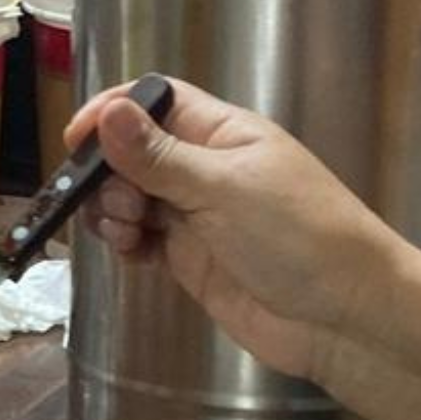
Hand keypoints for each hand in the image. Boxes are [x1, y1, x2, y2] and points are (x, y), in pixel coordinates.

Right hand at [67, 77, 410, 381]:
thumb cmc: (300, 237)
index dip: (112, 112)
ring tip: (127, 234)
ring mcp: (198, 217)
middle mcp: (206, 170)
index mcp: (222, 134)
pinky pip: (143, 241)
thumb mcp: (225, 189)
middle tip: (121, 205)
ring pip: (132, 199)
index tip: (77, 139)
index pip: (155, 102)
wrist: (343, 318)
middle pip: (133, 153)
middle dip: (109, 173)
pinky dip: (126, 244)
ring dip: (114, 211)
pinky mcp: (192, 261)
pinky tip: (130, 253)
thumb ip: (161, 156)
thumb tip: (109, 112)